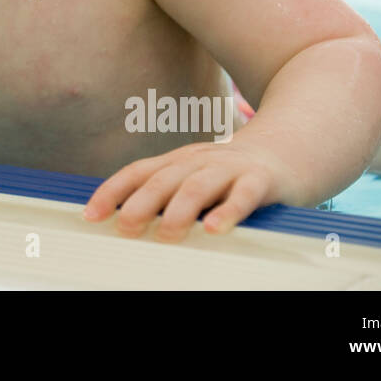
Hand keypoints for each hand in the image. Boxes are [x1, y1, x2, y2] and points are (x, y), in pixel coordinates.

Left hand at [81, 140, 296, 241]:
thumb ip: (168, 197)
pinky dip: (229, 211)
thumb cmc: (233, 174)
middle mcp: (199, 161)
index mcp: (178, 161)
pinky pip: (244, 195)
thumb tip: (126, 225)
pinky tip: (216, 229)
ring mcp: (230, 168)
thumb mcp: (196, 178)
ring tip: (168, 234)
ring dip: (180, 210)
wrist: (290, 145)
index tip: (90, 215)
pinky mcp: (261, 179)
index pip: (138, 172)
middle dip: (141, 204)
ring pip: (199, 185)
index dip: (112, 192)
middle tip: (124, 229)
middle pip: (164, 179)